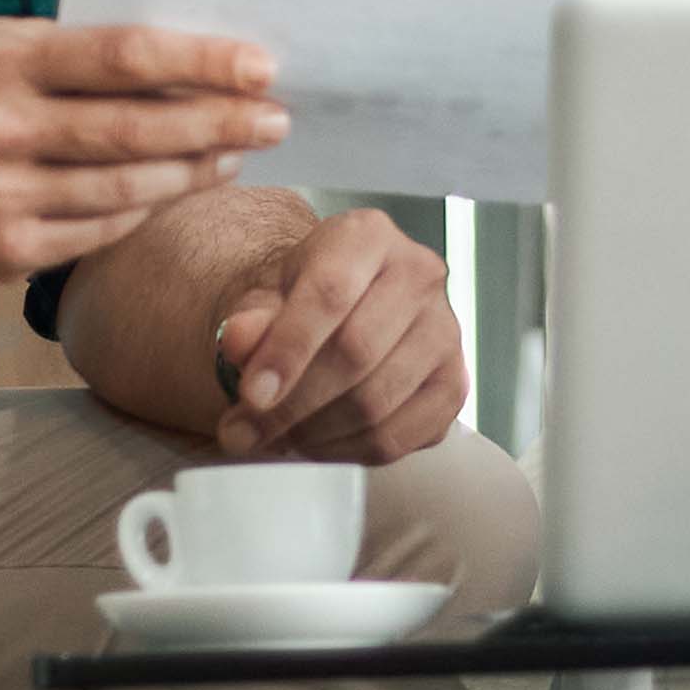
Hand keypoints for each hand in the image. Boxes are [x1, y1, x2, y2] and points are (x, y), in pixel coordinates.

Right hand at [0, 21, 287, 280]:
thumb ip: (75, 54)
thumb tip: (186, 63)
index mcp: (7, 62)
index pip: (123, 57)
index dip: (200, 62)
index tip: (260, 65)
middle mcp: (3, 130)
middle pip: (137, 131)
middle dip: (220, 126)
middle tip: (274, 119)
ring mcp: (2, 198)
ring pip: (127, 189)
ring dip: (194, 173)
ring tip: (235, 155)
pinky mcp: (4, 252)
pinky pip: (100, 232)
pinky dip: (146, 209)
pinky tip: (176, 190)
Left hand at [209, 204, 468, 460]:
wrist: (336, 316)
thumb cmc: (298, 302)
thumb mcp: (263, 296)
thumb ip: (249, 317)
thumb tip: (236, 339)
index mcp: (368, 236)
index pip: (330, 294)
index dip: (287, 350)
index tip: (250, 396)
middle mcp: (420, 274)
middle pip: (356, 353)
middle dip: (291, 404)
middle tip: (242, 432)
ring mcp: (445, 332)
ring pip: (376, 403)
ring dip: (312, 434)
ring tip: (271, 438)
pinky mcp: (453, 386)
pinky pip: (398, 437)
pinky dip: (345, 453)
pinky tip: (312, 444)